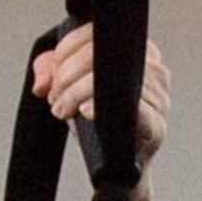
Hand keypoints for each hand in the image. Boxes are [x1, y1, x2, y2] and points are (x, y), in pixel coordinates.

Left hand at [29, 28, 169, 168]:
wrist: (120, 167)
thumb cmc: (102, 124)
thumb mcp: (72, 91)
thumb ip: (54, 74)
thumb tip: (42, 79)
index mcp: (138, 53)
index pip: (100, 33)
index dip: (68, 47)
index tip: (52, 70)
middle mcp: (154, 70)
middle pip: (104, 53)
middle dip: (68, 73)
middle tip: (54, 95)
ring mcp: (159, 98)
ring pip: (113, 78)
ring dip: (77, 92)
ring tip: (63, 109)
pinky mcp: (156, 125)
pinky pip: (131, 107)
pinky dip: (102, 107)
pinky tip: (86, 112)